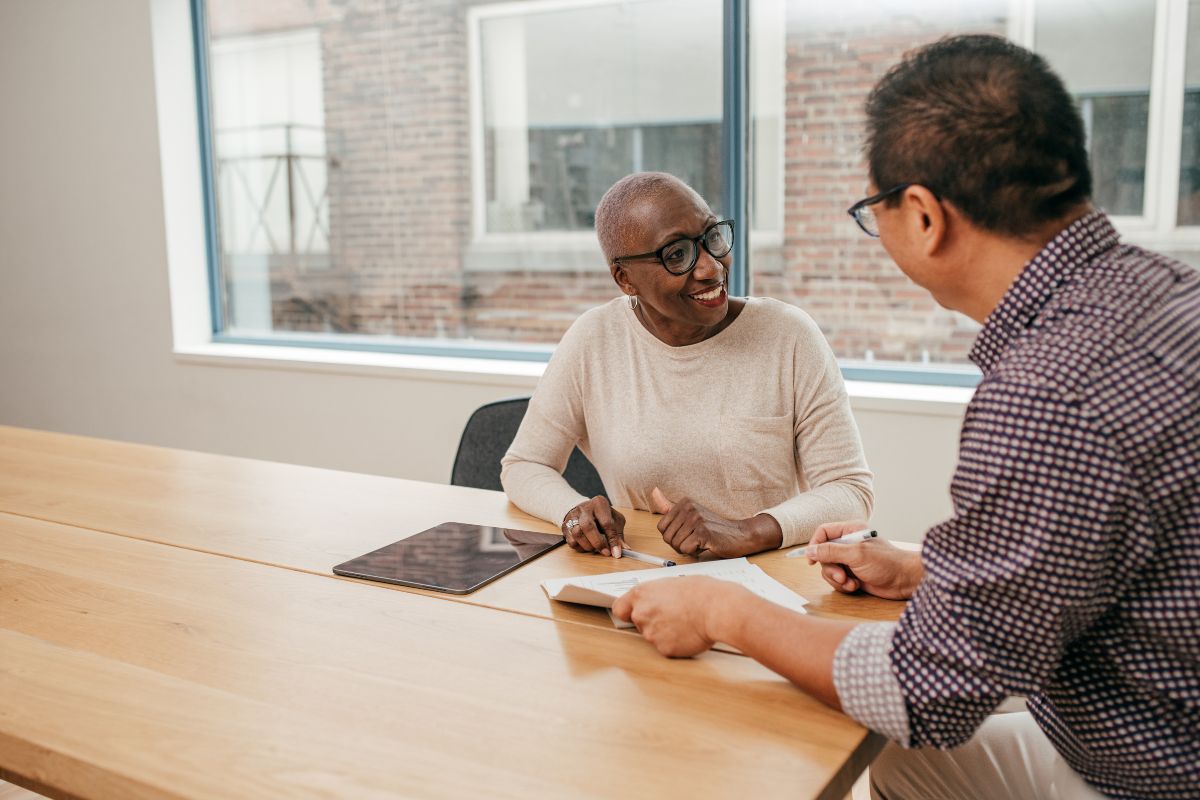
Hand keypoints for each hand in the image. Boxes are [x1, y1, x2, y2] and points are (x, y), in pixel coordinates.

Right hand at [562, 496, 625, 556]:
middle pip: (588, 527)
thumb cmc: (602, 515)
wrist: (584, 509)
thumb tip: (624, 550)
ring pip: (577, 534)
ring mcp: (573, 516)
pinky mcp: (565, 525)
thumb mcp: (614, 520)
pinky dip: (580, 547)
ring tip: (595, 548)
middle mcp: (584, 508)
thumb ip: (618, 535)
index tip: (616, 552)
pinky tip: (586, 546)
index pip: (606, 523)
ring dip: (588, 545)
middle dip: (597, 543)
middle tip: (604, 552)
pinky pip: (571, 540)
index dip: (612, 540)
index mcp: (599, 503)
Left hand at [611, 576, 734, 656]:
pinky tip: (689, 634)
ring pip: (653, 636)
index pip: (620, 608)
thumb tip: (658, 600)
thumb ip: (658, 594)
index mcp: (642, 594)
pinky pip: (666, 648)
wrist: (717, 610)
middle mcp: (642, 613)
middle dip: (652, 621)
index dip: (627, 612)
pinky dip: (676, 644)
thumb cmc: (702, 593)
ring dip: (665, 633)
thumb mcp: (673, 583)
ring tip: (685, 623)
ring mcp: (651, 633)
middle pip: (638, 623)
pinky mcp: (663, 649)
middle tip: (672, 616)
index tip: (633, 613)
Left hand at [650, 487, 781, 557]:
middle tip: (694, 540)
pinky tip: (705, 545)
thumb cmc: (714, 527)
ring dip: (687, 549)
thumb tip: (654, 491)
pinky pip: (685, 550)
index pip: (661, 527)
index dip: (673, 536)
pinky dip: (694, 553)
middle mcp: (689, 508)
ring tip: (701, 542)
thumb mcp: (690, 513)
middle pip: (667, 537)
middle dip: (679, 545)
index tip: (687, 533)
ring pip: (676, 545)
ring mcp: (696, 519)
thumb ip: (670, 505)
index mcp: (684, 503)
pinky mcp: (703, 532)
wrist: (739, 534)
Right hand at [805, 520, 922, 599]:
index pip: (823, 532)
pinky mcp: (852, 574)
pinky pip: (837, 580)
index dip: (815, 545)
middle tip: (841, 575)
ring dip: (837, 579)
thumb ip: (831, 551)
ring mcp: (850, 560)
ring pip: (829, 569)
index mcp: (850, 531)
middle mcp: (848, 544)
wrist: (905, 581)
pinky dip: (843, 585)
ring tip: (851, 583)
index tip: (812, 559)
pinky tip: (856, 586)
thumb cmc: (886, 563)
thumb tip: (810, 551)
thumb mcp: (856, 554)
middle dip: (830, 568)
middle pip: (824, 554)